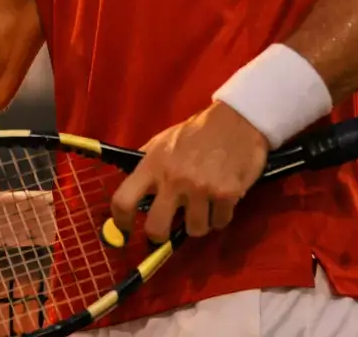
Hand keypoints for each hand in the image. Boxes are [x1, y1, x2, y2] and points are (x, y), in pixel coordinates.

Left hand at [108, 102, 268, 243]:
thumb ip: (146, 164)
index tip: (127, 231)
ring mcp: (201, 189)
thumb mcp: (161, 142)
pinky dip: (220, 217)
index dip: (121, 221)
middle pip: (157, 229)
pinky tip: (220, 201)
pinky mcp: (226, 194)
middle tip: (167, 230)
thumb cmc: (195, 133)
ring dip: (199, 223)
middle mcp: (174, 180)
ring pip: (194, 230)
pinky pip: (219, 222)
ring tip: (202, 207)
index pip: (124, 200)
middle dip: (160, 236)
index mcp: (152, 165)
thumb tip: (130, 187)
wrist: (235, 122)